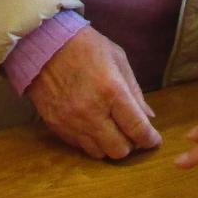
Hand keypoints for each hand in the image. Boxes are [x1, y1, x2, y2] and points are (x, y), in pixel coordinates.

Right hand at [24, 27, 161, 159]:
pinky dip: (91, 141)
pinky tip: (94, 126)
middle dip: (131, 144)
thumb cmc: (86, 47)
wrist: (43, 44)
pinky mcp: (56, 126)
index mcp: (111, 91)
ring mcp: (71, 122)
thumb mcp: (118, 60)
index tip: (153, 140)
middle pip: (119, 150)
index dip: (150, 139)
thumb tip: (148, 118)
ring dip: (110, 145)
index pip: (137, 129)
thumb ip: (135, 92)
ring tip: (112, 130)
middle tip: (132, 133)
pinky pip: (80, 146)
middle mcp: (91, 112)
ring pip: (99, 153)